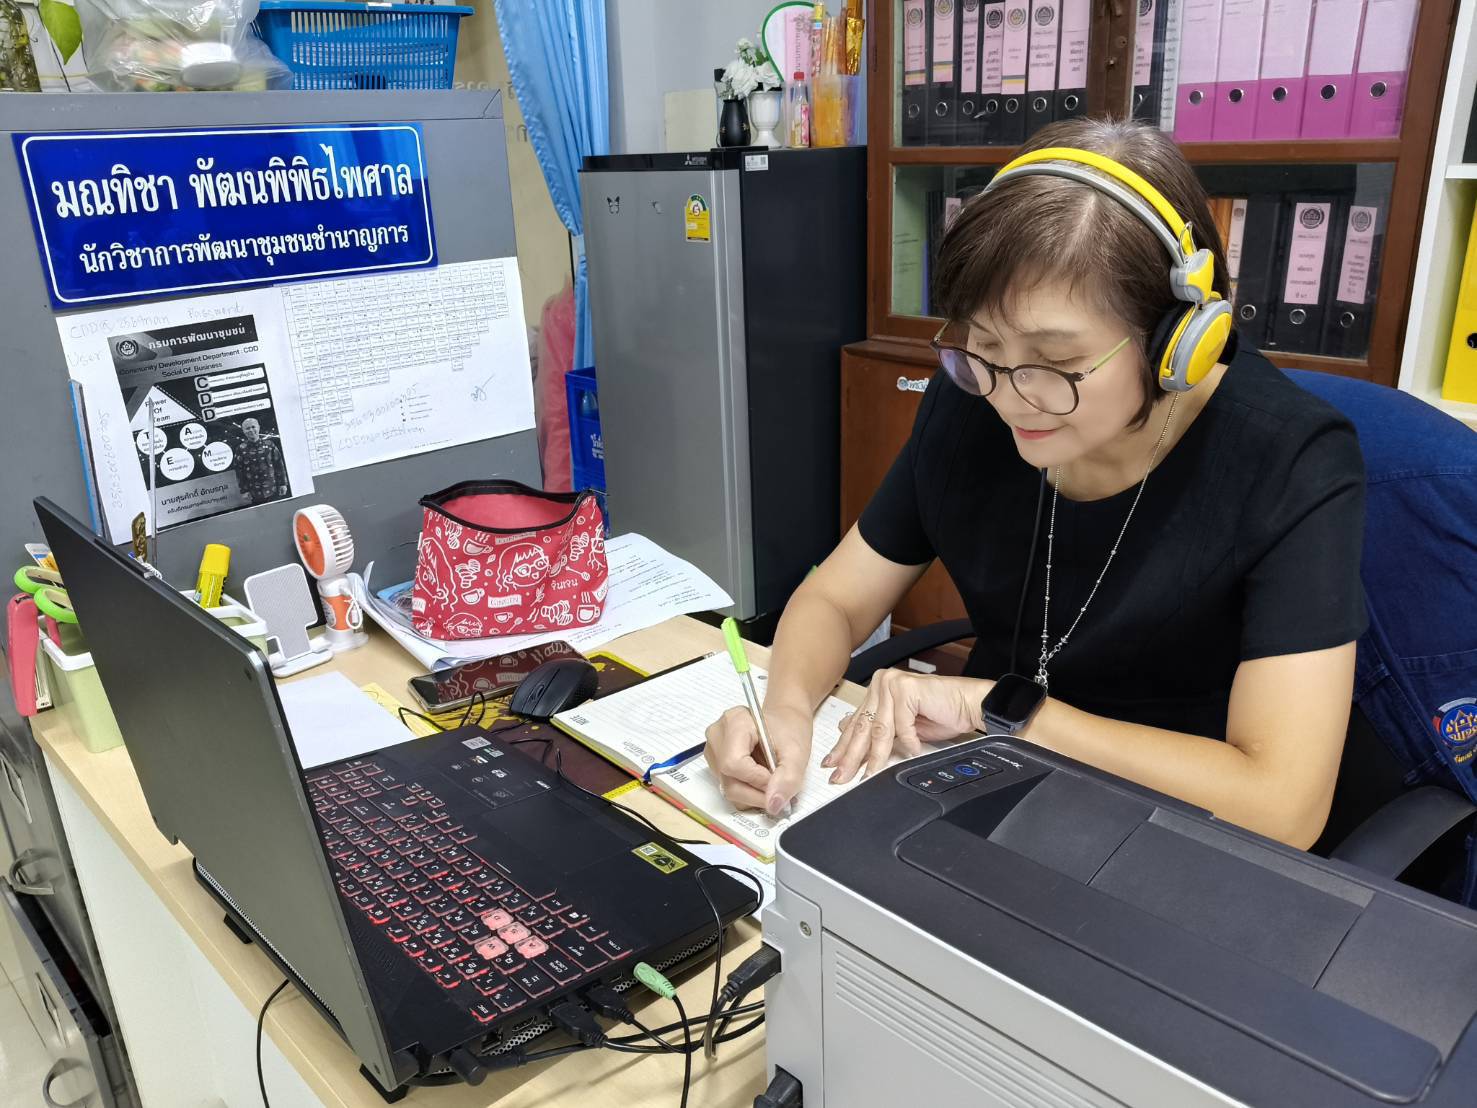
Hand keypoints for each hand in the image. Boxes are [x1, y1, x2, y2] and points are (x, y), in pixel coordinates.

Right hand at [703, 703, 813, 816]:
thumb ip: (788, 777)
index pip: (734, 763)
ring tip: (770, 779)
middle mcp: (717, 735)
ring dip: (754, 794)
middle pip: (728, 780)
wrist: (784, 723)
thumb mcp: (797, 752)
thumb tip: (773, 804)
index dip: (757, 780)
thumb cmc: (789, 730)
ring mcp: (713, 751)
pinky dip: (748, 792)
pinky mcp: (715, 764)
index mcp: (735, 722)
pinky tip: (760, 780)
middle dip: (757, 793)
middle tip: (778, 787)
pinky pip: (728, 789)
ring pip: (728, 789)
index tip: (777, 780)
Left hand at [823, 670, 988, 784]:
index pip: (855, 721)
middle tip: (840, 776)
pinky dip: (909, 741)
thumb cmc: (941, 713)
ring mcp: (893, 684)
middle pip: (863, 727)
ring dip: (876, 756)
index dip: (843, 746)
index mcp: (877, 688)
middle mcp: (882, 683)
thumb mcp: (903, 727)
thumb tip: (852, 741)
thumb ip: (880, 730)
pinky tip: (915, 748)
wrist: (969, 703)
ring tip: (869, 774)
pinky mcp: (907, 689)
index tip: (832, 764)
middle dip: (851, 756)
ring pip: (880, 730)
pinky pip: (902, 726)